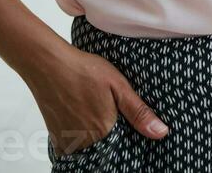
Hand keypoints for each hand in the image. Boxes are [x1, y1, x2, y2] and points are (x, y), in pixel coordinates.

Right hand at [27, 44, 168, 156]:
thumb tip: (161, 133)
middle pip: (105, 146)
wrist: (49, 64)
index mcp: (105, 131)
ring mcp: (69, 142)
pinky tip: (80, 116)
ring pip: (89, 146)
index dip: (127, 133)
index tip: (125, 121)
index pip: (123, 144)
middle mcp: (86, 142)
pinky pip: (73, 146)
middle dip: (110, 135)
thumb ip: (138, 112)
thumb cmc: (84, 70)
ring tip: (93, 111)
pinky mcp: (56, 138)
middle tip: (105, 111)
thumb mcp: (118, 85)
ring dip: (93, 136)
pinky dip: (79, 136)